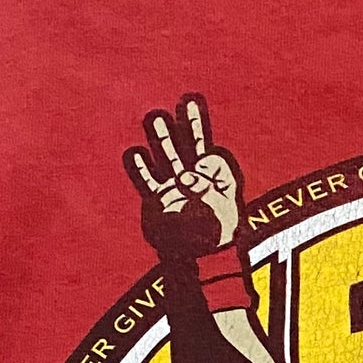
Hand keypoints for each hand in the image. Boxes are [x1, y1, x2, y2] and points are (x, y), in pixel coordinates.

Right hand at [125, 93, 243, 259]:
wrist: (202, 261)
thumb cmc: (220, 234)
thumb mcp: (228, 204)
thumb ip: (219, 181)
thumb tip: (199, 165)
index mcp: (213, 174)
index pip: (205, 146)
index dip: (197, 125)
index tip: (192, 113)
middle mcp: (193, 175)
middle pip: (185, 142)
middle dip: (182, 123)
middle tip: (181, 101)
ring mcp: (174, 185)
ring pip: (164, 154)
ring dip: (159, 137)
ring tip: (154, 116)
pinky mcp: (157, 199)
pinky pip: (145, 177)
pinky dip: (139, 165)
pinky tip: (134, 152)